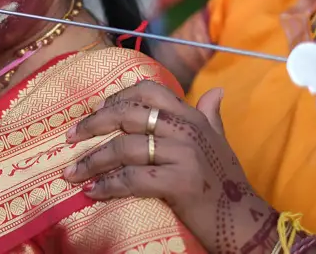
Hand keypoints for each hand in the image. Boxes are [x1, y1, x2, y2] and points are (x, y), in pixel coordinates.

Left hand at [63, 81, 278, 252]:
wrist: (246, 224)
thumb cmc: (227, 184)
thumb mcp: (220, 143)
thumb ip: (211, 116)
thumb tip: (215, 91)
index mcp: (192, 116)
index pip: (148, 90)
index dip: (116, 98)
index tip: (95, 110)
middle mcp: (187, 129)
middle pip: (128, 115)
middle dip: (93, 125)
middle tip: (69, 137)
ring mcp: (185, 154)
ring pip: (124, 148)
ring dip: (91, 161)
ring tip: (71, 172)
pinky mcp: (180, 182)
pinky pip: (132, 178)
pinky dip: (107, 185)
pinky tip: (92, 191)